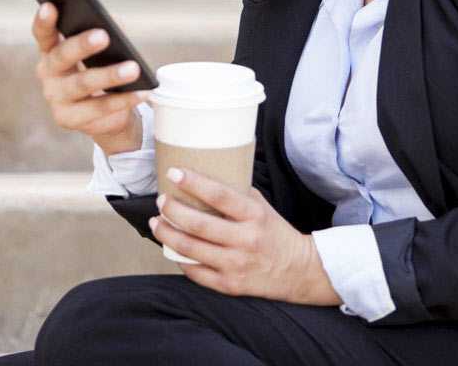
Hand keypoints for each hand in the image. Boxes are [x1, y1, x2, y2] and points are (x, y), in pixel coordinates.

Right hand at [31, 2, 147, 154]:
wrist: (105, 114)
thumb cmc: (101, 70)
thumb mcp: (104, 49)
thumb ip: (106, 30)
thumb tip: (113, 22)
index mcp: (51, 50)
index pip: (43, 34)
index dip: (44, 21)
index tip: (50, 6)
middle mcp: (47, 73)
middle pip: (62, 56)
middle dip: (83, 45)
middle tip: (104, 35)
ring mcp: (55, 98)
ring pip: (82, 84)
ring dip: (109, 75)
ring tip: (133, 68)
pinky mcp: (68, 119)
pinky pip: (99, 108)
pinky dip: (123, 99)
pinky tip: (141, 91)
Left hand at [149, 167, 340, 305]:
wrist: (299, 271)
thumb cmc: (275, 233)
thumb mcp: (262, 207)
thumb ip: (237, 193)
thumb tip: (207, 173)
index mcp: (254, 216)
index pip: (219, 195)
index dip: (193, 183)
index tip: (174, 172)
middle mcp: (245, 240)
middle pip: (197, 224)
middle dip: (172, 209)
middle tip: (162, 200)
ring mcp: (236, 265)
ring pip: (190, 249)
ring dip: (167, 234)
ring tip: (157, 222)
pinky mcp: (230, 285)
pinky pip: (195, 272)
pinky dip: (179, 259)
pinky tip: (172, 248)